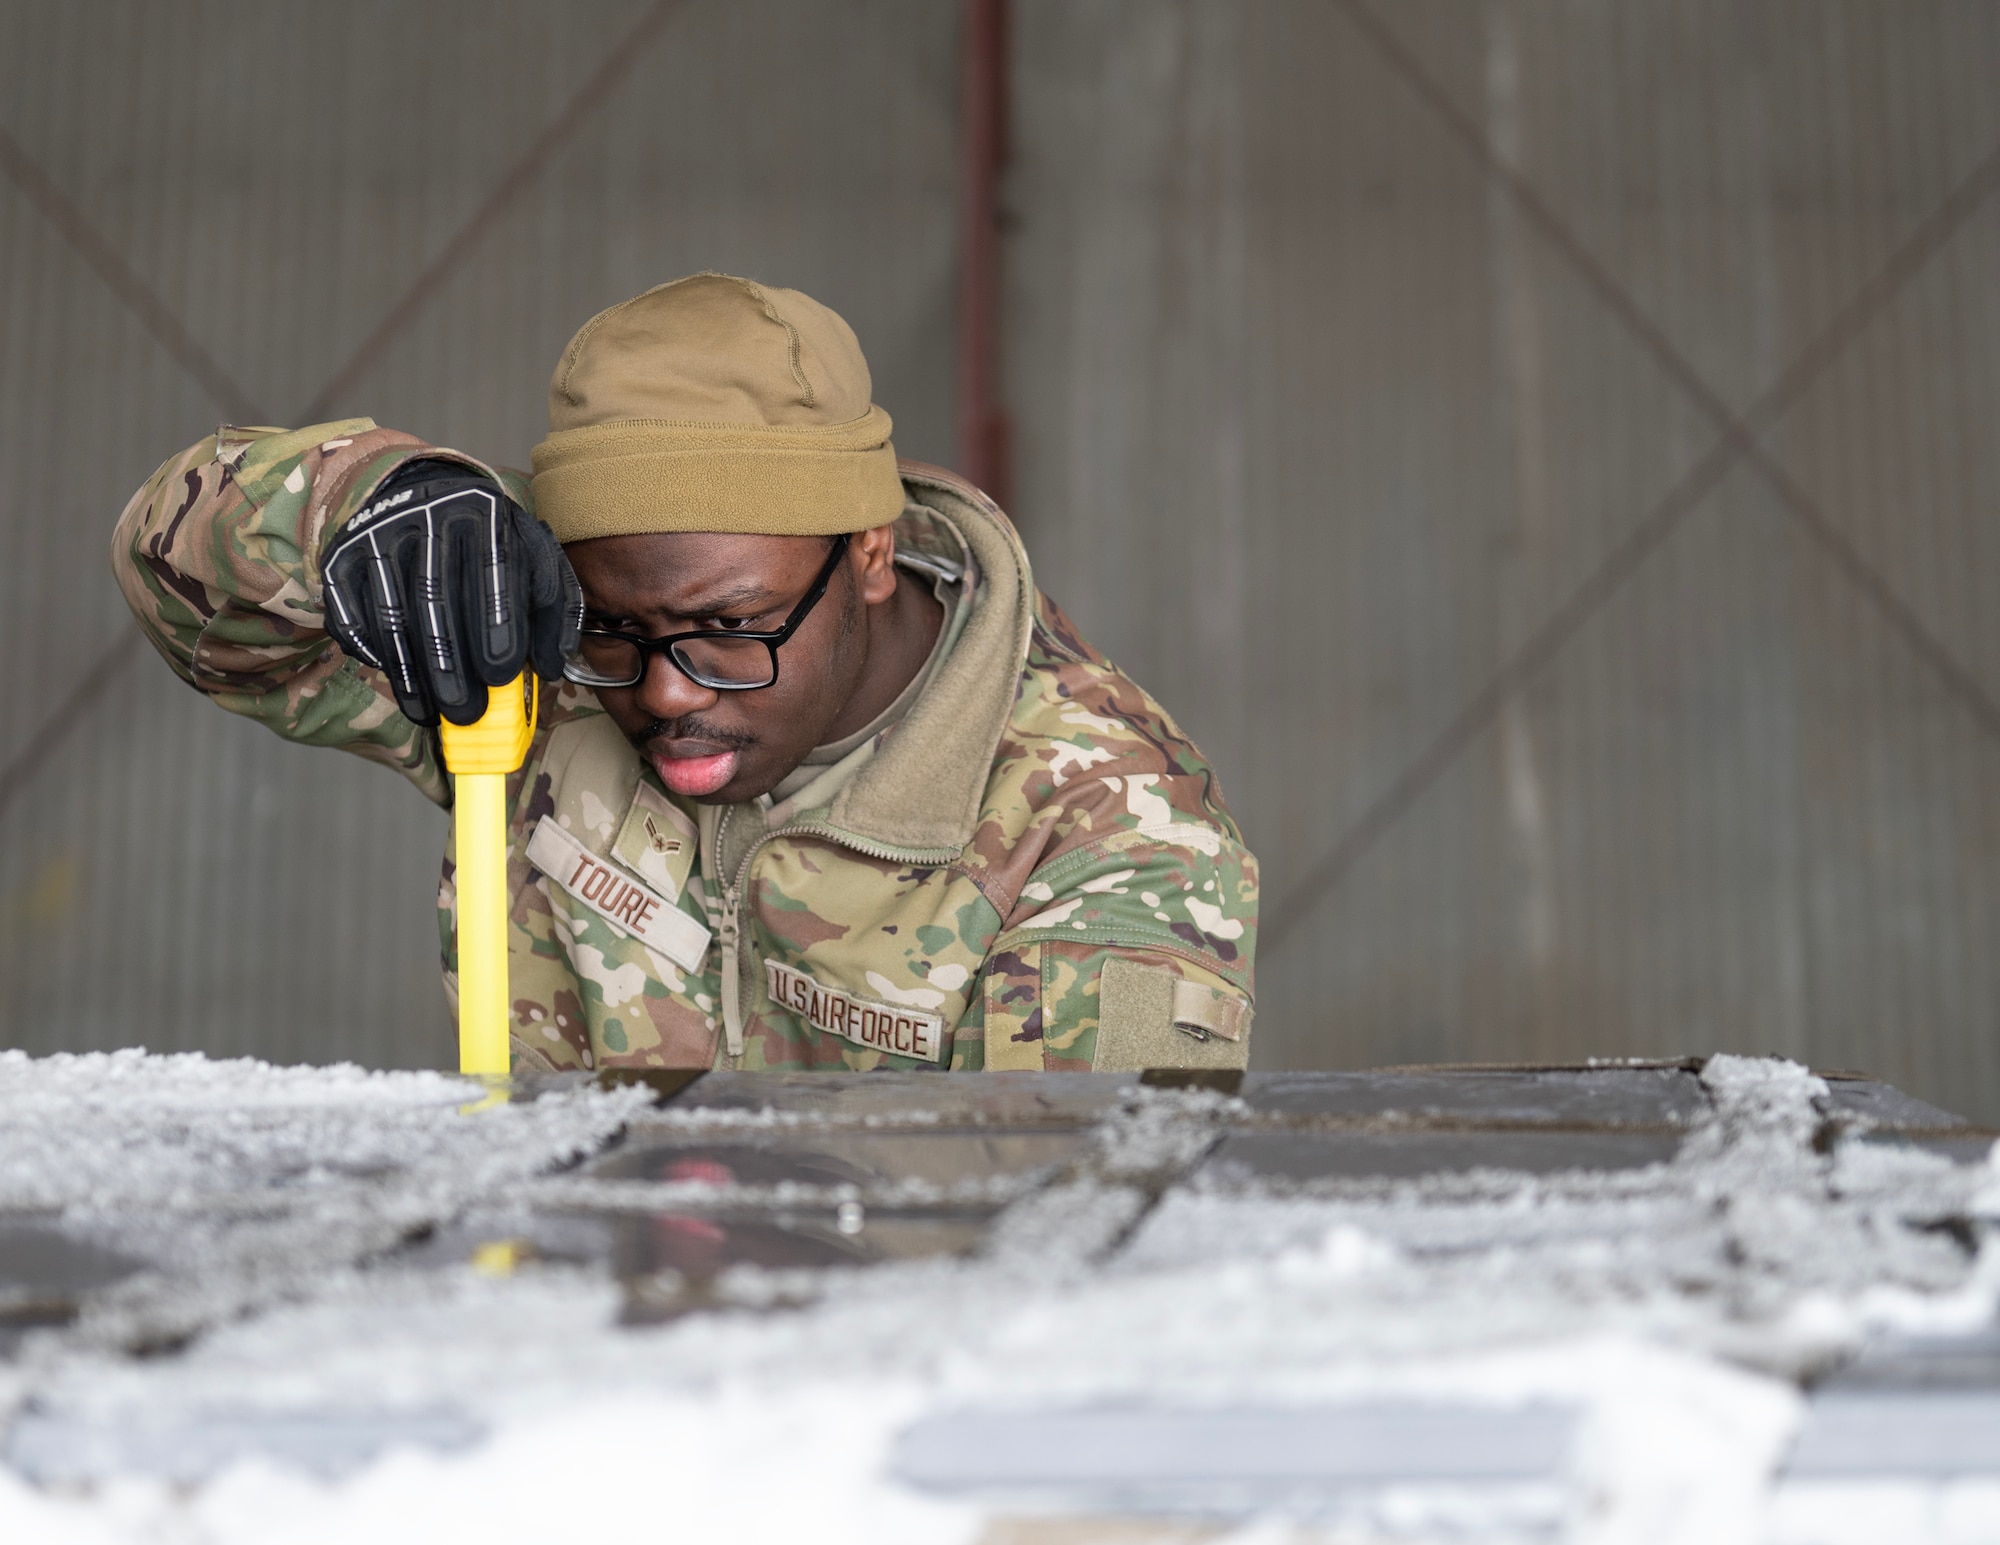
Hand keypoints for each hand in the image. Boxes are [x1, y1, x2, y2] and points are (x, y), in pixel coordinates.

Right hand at [320, 461, 581, 726]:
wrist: (422, 494)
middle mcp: (425, 516)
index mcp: (483, 513)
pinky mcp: (341, 560)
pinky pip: (354, 618)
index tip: (500, 675)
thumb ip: (552, 610)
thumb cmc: (490, 541)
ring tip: (432, 715)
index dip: (494, 625)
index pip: (491, 571)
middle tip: (467, 713)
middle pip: (434, 600)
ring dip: (412, 675)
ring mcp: (376, 536)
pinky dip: (379, 657)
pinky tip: (404, 683)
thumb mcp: (535, 559)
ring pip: (392, 616)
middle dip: (451, 666)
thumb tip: (552, 666)